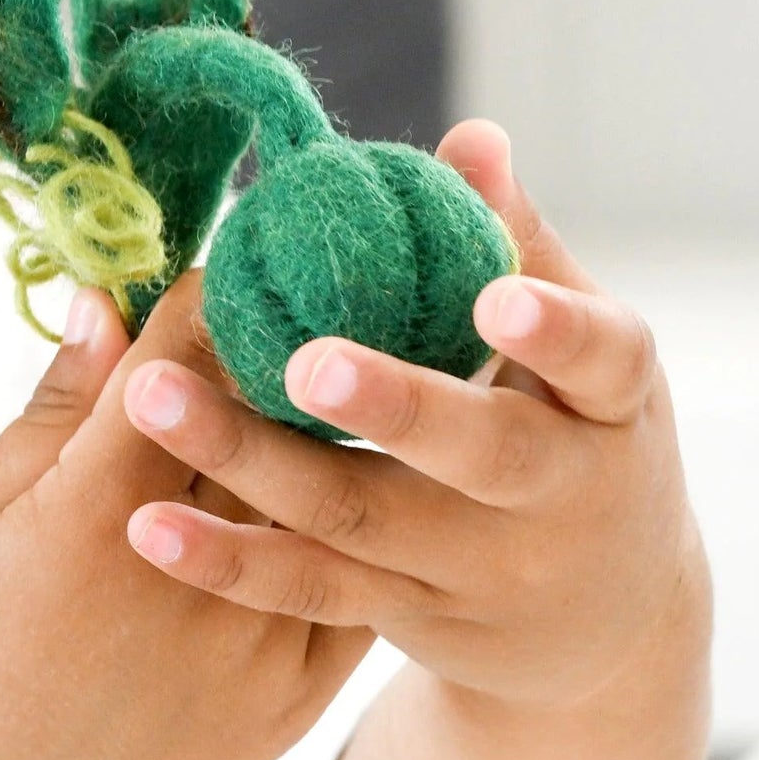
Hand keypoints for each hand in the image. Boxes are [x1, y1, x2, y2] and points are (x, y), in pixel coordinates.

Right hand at [0, 276, 376, 759]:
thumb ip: (56, 408)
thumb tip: (105, 301)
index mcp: (98, 514)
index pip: (180, 363)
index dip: (201, 296)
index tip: (213, 267)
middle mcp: (193, 573)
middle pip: (264, 414)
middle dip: (272, 344)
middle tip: (282, 298)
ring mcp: (253, 643)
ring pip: (324, 491)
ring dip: (324, 422)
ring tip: (321, 376)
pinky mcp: (291, 700)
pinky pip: (354, 585)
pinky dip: (350, 523)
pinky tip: (345, 477)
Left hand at [118, 119, 705, 710]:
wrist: (605, 623)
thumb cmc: (578, 436)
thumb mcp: (582, 354)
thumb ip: (521, 244)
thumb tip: (470, 136)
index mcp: (609, 408)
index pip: (602, 361)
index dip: (554, 329)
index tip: (495, 292)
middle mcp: (559, 500)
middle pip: (477, 455)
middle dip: (392, 407)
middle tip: (302, 362)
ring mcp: (479, 570)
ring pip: (360, 522)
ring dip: (251, 463)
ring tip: (152, 400)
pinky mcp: (406, 614)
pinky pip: (310, 590)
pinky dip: (228, 560)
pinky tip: (149, 525)